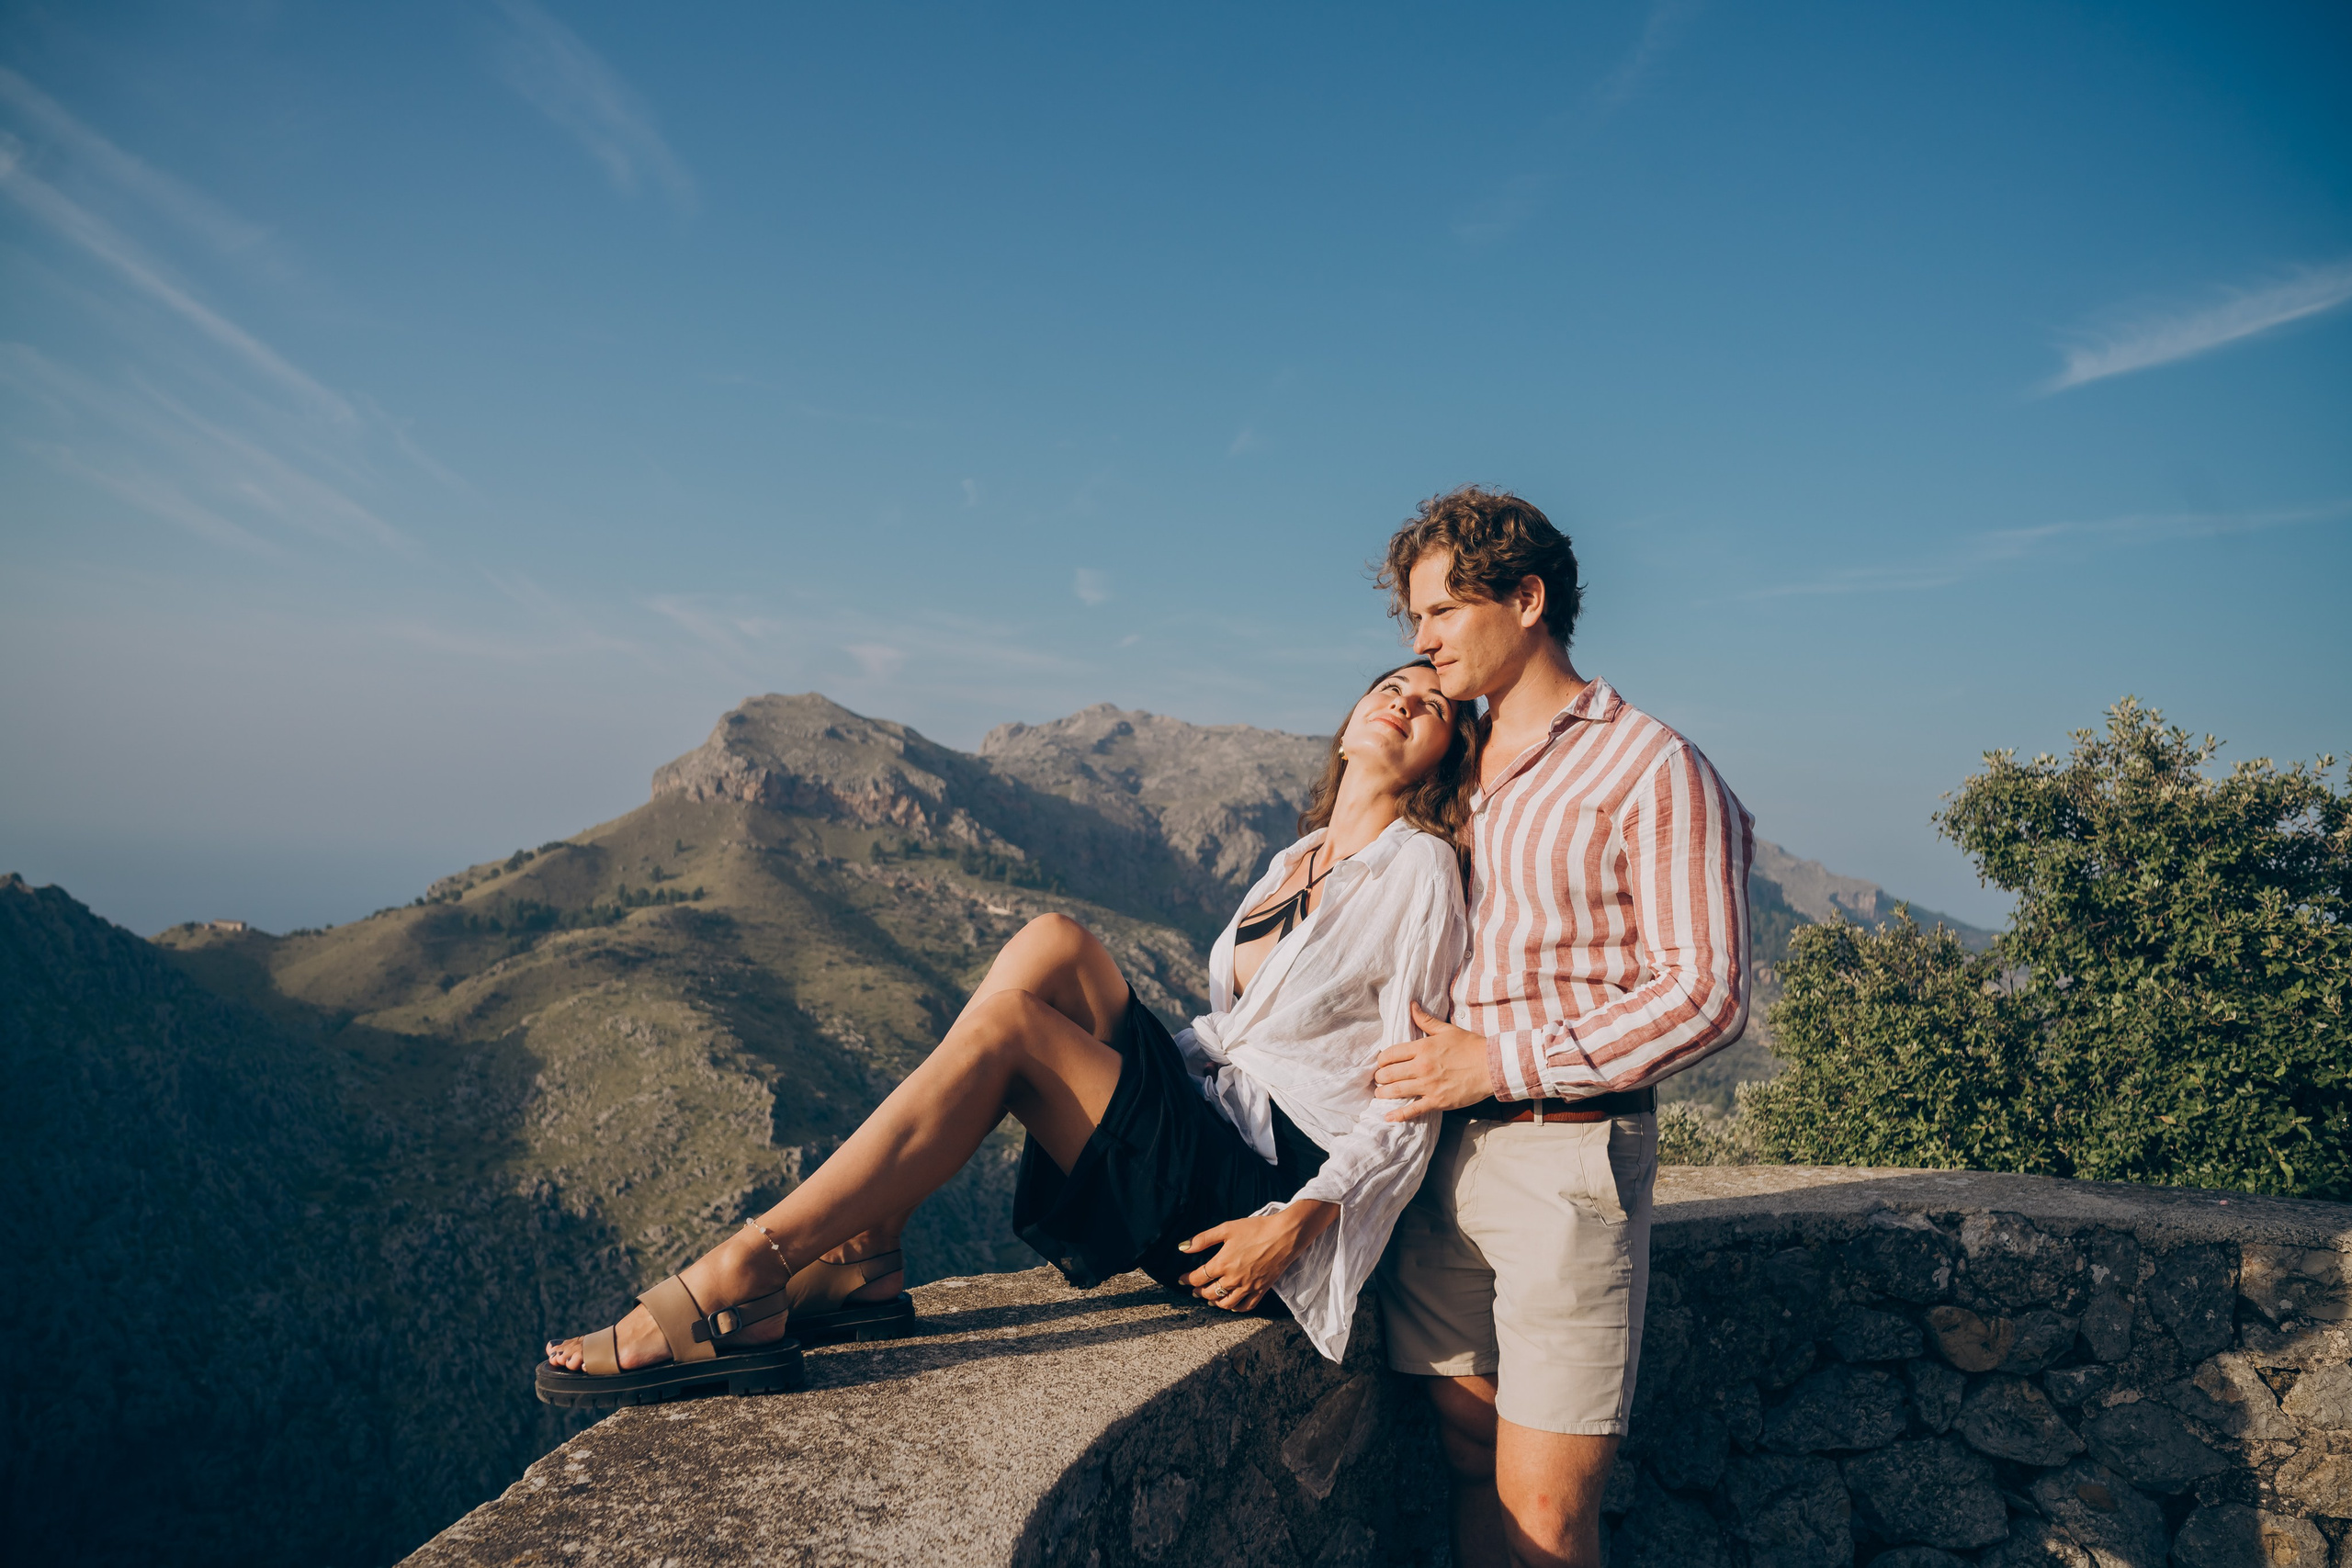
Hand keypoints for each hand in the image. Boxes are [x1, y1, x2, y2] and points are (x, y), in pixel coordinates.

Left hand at [1176, 1202, 1335, 1311]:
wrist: (1284, 1235)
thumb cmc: (1256, 1229)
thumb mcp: (1226, 1228)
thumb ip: (1203, 1239)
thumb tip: (1182, 1247)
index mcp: (1223, 1263)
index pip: (1199, 1277)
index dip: (1187, 1279)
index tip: (1182, 1279)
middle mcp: (1233, 1279)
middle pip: (1210, 1292)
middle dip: (1198, 1292)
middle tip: (1194, 1289)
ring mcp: (1248, 1287)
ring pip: (1226, 1303)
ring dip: (1214, 1302)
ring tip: (1209, 1299)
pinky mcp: (1261, 1290)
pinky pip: (1246, 1306)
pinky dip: (1236, 1308)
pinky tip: (1231, 1305)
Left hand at [1372, 1002, 1494, 1121]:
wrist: (1492, 1066)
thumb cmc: (1471, 1046)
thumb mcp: (1447, 1030)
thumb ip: (1425, 1020)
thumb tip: (1411, 1005)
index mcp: (1422, 1048)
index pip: (1390, 1054)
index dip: (1381, 1060)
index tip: (1382, 1063)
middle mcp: (1422, 1067)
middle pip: (1388, 1074)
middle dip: (1380, 1077)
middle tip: (1380, 1079)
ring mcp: (1429, 1086)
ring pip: (1396, 1091)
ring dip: (1383, 1093)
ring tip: (1380, 1093)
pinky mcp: (1437, 1102)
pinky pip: (1413, 1110)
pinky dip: (1398, 1114)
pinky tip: (1388, 1116)